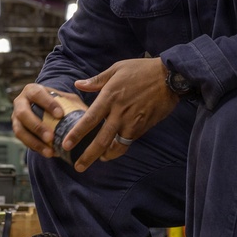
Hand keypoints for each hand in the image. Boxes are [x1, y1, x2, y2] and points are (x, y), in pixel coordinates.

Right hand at [11, 83, 85, 157]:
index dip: (48, 104)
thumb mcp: (68, 99)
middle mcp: (20, 102)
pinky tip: (48, 153)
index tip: (60, 115)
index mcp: (32, 90)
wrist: (45, 107)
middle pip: (23, 113)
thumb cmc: (59, 102)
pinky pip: (23, 141)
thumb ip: (76, 104)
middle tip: (51, 137)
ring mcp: (16, 117)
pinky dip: (35, 148)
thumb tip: (93, 114)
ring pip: (20, 130)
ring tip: (49, 152)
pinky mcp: (18, 130)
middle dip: (37, 126)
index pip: (38, 94)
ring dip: (34, 142)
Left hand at [64, 58, 179, 170]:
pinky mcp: (144, 126)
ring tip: (98, 159)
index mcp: (110, 97)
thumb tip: (77, 85)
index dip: (77, 134)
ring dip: (106, 155)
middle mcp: (119, 112)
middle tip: (78, 166)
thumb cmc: (143, 70)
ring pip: (117, 146)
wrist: (170, 77)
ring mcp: (133, 121)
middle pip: (101, 140)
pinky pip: (129, 141)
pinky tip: (115, 149)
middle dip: (88, 155)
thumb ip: (97, 80)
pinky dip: (121, 147)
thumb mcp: (117, 69)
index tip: (66, 144)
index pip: (89, 119)